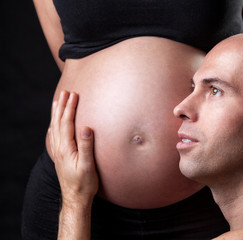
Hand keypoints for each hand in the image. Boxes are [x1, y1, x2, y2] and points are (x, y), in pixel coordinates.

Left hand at [49, 91, 98, 207]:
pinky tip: (53, 126)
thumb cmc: (84, 183)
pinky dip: (53, 127)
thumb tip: (86, 128)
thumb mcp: (88, 165)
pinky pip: (54, 137)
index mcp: (66, 148)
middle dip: (62, 106)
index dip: (70, 108)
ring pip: (54, 128)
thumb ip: (86, 146)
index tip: (74, 95)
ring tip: (57, 102)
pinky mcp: (60, 157)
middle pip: (58, 123)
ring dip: (56, 114)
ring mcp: (58, 153)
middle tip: (65, 92)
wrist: (75, 199)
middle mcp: (59, 148)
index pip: (67, 123)